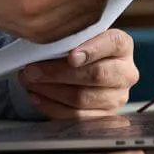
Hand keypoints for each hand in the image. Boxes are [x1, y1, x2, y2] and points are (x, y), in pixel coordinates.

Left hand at [20, 29, 138, 118]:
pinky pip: (77, 117)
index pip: (112, 43)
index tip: (71, 56)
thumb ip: (66, 36)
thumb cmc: (75, 47)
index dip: (92, 50)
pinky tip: (36, 96)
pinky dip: (52, 106)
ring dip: (50, 90)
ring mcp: (118, 97)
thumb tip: (41, 42)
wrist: (83, 67)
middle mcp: (125, 72)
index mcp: (122, 45)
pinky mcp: (105, 116)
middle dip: (58, 73)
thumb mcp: (75, 36)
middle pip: (95, 75)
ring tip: (28, 81)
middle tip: (31, 70)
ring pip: (82, 98)